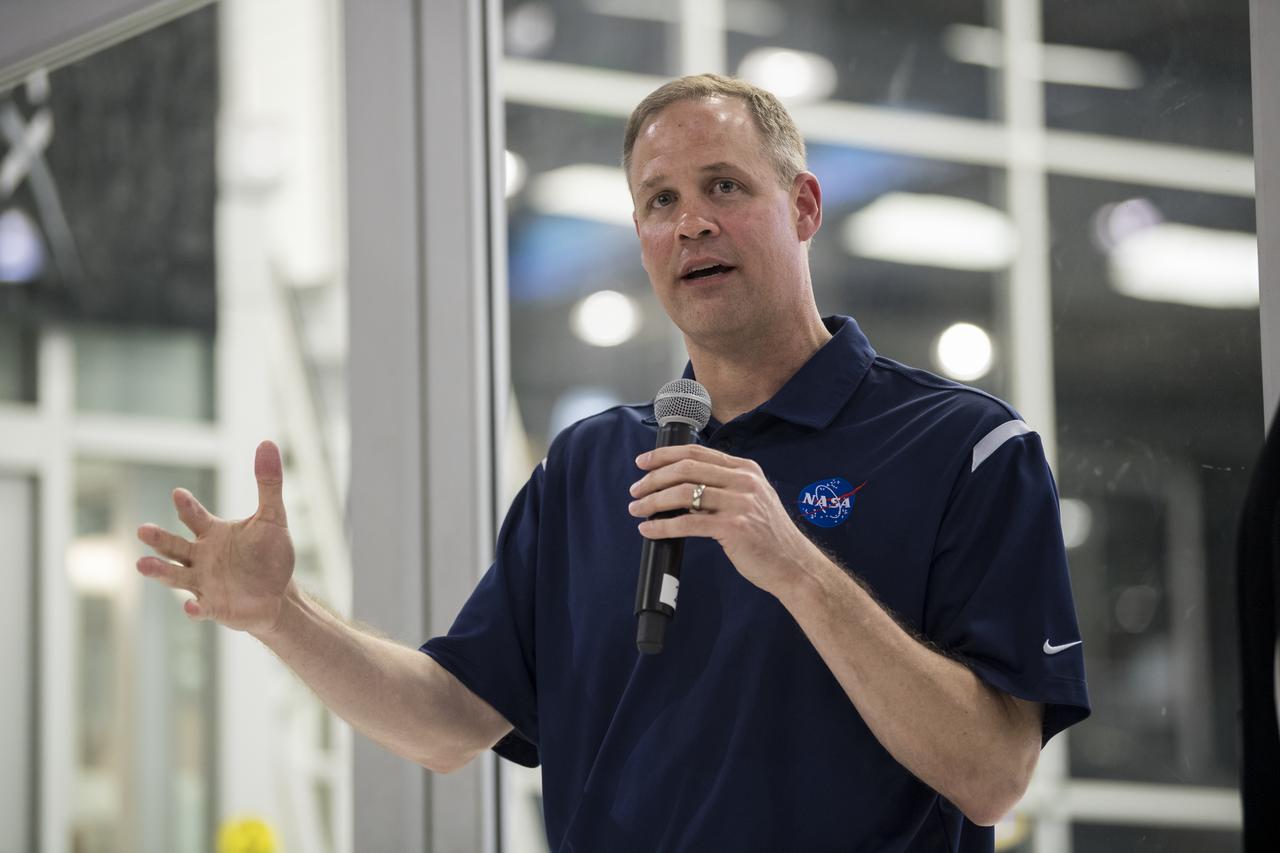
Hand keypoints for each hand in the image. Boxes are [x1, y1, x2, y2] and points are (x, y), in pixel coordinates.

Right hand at [136, 440, 295, 633]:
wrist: (278, 595)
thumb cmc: (270, 554)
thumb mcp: (272, 517)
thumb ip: (268, 484)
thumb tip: (268, 442)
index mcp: (212, 533)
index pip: (194, 517)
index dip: (187, 507)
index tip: (179, 494)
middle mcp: (201, 557)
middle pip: (174, 546)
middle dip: (158, 539)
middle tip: (142, 529)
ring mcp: (203, 583)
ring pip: (176, 576)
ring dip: (160, 571)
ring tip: (141, 565)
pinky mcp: (213, 607)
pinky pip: (200, 608)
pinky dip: (194, 609)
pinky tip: (190, 607)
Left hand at [628, 444, 822, 597]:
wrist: (794, 565)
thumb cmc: (769, 536)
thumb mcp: (752, 499)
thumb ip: (724, 487)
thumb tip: (681, 486)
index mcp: (746, 469)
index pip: (697, 452)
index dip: (665, 455)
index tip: (643, 462)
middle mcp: (744, 481)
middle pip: (686, 469)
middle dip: (653, 478)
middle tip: (635, 489)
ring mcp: (740, 503)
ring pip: (683, 494)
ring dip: (653, 501)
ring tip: (637, 509)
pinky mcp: (734, 528)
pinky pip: (688, 524)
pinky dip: (662, 526)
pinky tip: (649, 529)